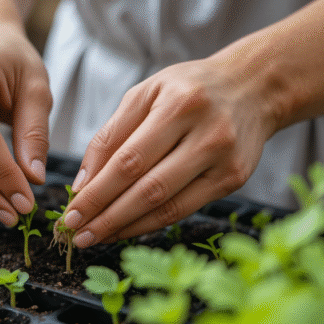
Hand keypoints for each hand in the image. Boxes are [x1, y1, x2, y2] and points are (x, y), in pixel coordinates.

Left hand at [60, 57, 282, 246]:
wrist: (253, 87)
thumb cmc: (188, 90)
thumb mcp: (145, 94)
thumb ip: (111, 135)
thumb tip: (84, 184)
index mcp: (178, 104)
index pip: (128, 160)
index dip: (97, 193)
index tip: (70, 214)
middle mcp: (206, 133)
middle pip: (147, 188)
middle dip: (106, 216)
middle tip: (77, 234)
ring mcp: (224, 159)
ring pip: (167, 205)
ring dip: (126, 226)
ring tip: (95, 237)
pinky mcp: (234, 179)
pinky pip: (184, 210)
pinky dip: (150, 223)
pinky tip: (126, 229)